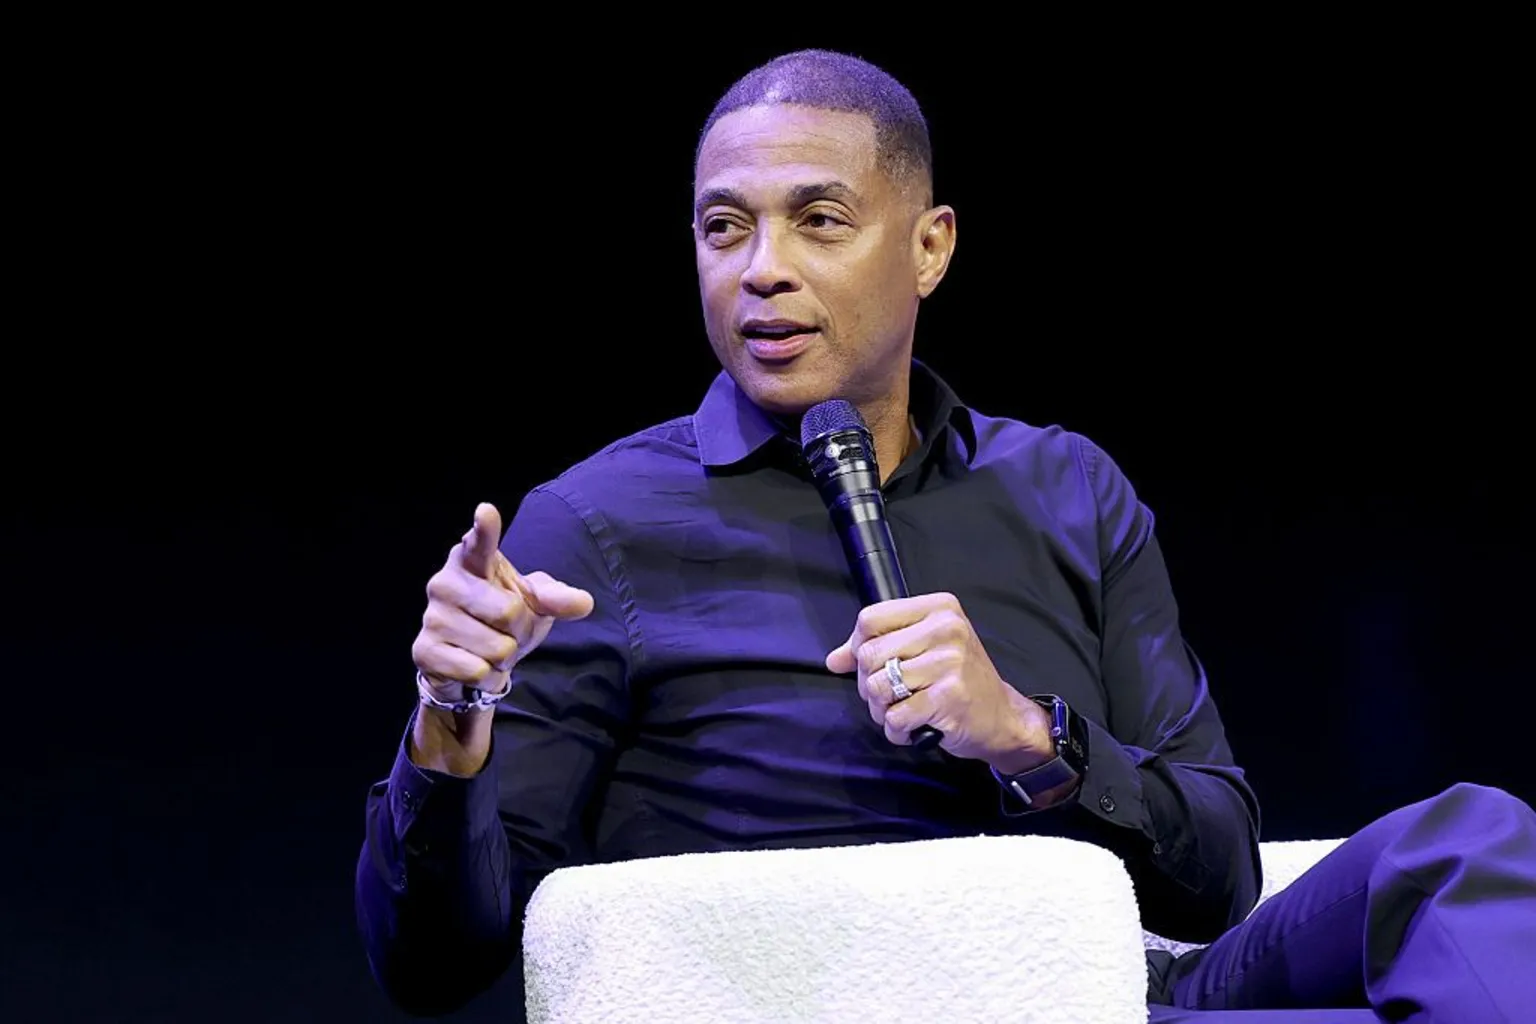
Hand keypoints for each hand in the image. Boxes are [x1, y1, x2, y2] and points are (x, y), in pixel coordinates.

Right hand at [412, 502, 594, 703]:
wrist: (471, 662)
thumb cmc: (504, 619)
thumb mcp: (535, 604)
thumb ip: (557, 598)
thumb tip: (583, 603)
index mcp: (472, 561)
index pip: (480, 542)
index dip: (484, 528)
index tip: (486, 511)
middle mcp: (445, 582)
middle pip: (508, 611)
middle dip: (519, 630)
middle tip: (506, 630)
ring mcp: (431, 616)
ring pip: (497, 647)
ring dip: (504, 657)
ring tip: (490, 648)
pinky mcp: (424, 650)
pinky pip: (477, 671)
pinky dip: (488, 676)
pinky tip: (476, 666)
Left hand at [825, 592, 1054, 769]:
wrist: (1003, 717)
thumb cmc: (960, 681)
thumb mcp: (924, 649)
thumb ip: (878, 647)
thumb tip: (834, 660)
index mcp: (939, 608)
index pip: (870, 618)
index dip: (857, 646)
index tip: (869, 665)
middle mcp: (946, 629)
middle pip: (869, 654)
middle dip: (869, 684)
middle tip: (890, 696)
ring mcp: (949, 662)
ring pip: (878, 687)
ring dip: (881, 710)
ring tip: (902, 711)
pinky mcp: (949, 697)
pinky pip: (895, 717)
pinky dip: (896, 730)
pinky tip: (913, 728)